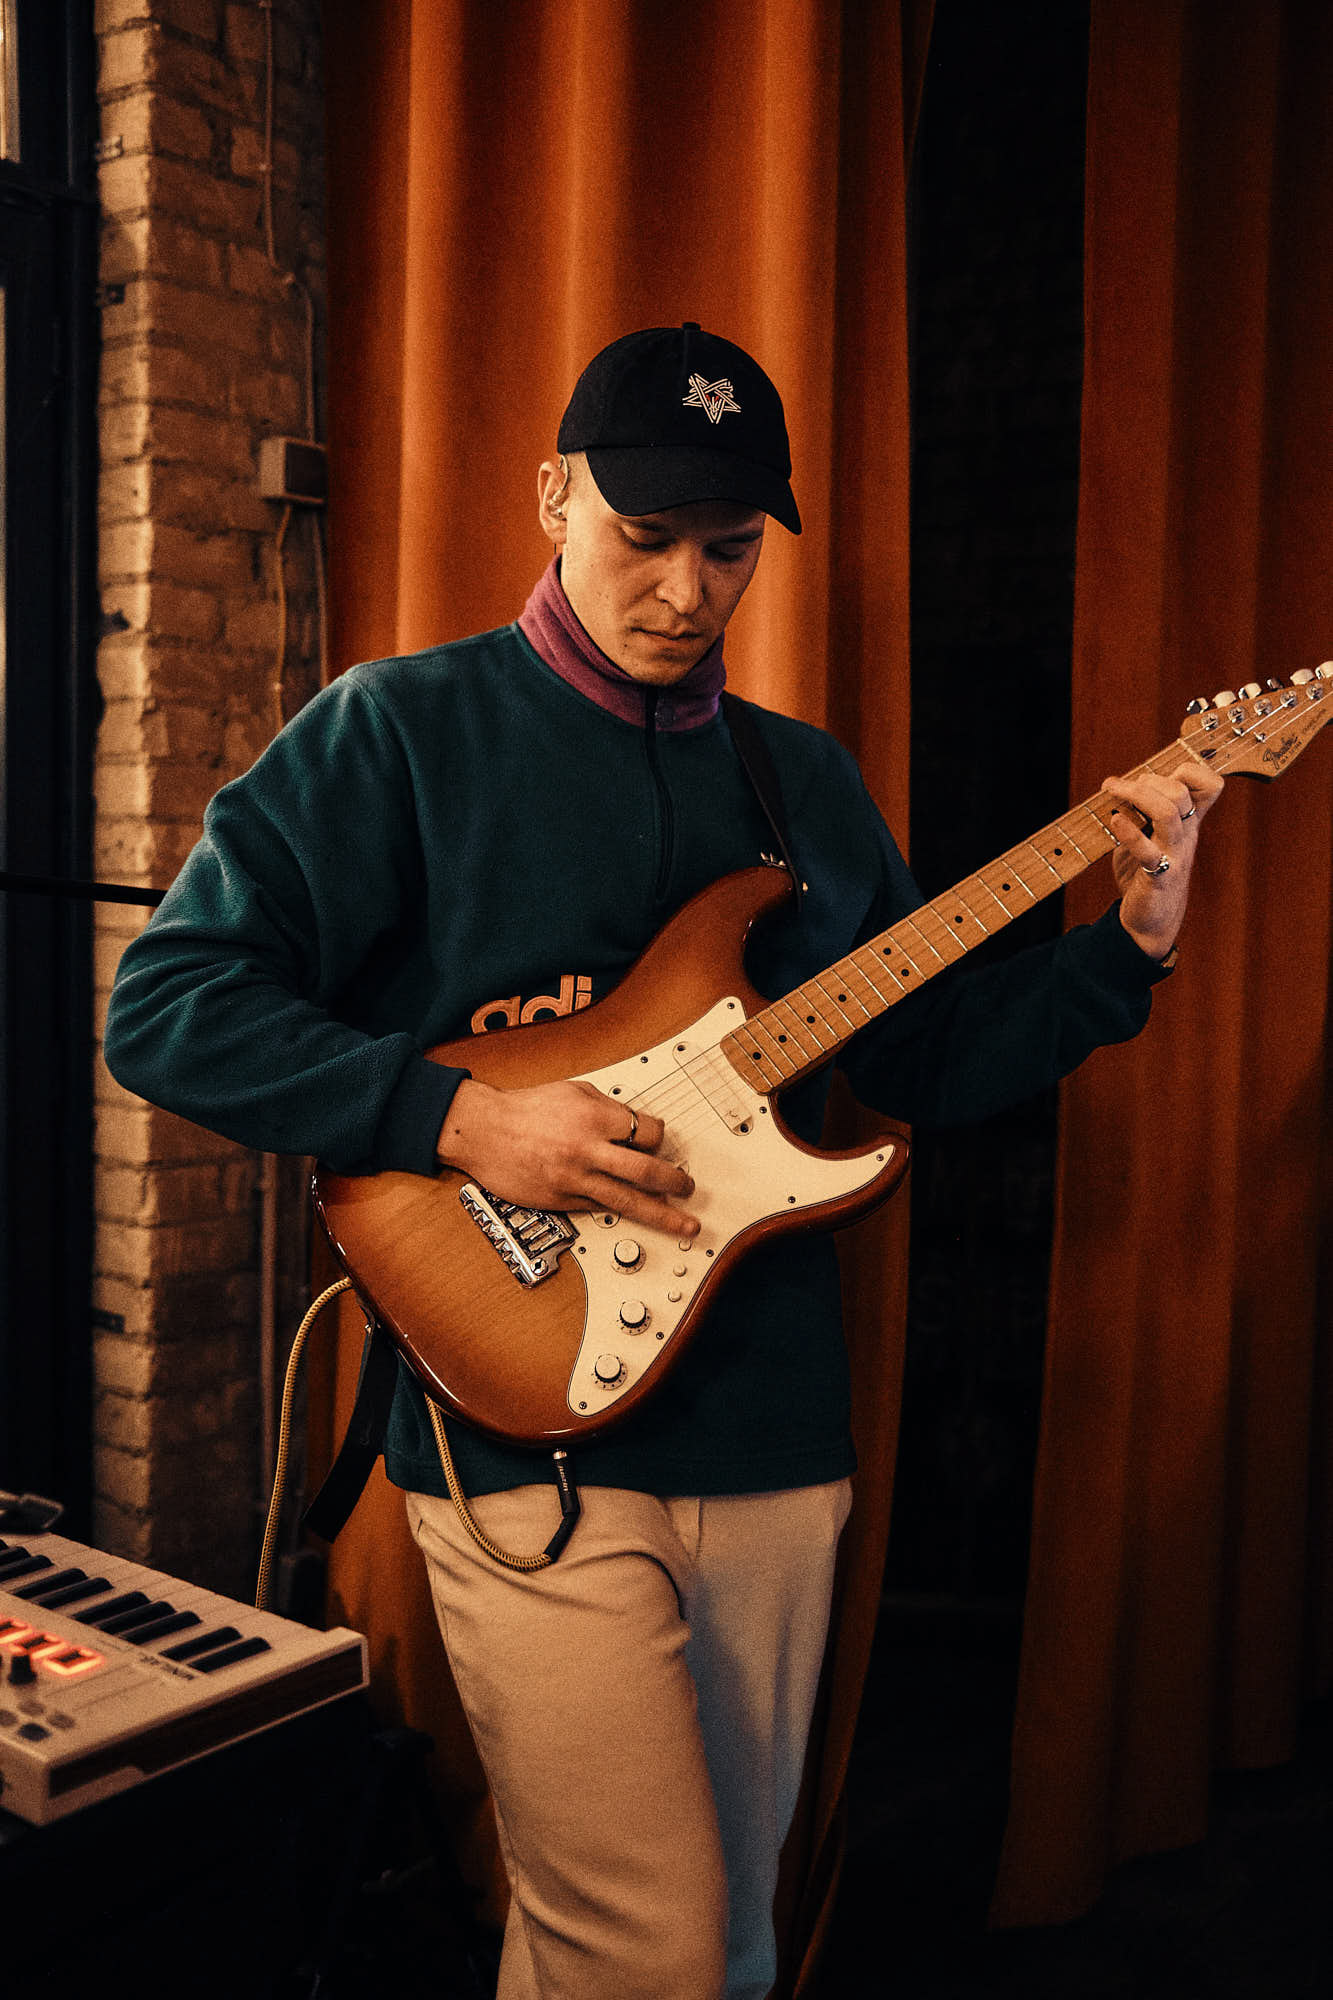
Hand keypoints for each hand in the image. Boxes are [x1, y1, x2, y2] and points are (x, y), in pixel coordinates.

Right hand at [436, 1078, 699, 1237]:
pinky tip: (631, 1215)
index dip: (661, 1139)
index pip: (650, 1133)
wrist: (483, 1130)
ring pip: (629, 1202)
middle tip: (689, 1188)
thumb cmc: (525, 1108)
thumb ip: (607, 1108)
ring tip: (684, 1224)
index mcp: (595, 1117)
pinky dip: (616, 1209)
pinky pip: (598, 1208)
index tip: (661, 1144)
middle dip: (676, 1182)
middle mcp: (589, 1150)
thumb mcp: (573, 1091)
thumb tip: (635, 1124)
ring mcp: (575, 1179)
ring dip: (663, 1215)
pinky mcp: (561, 1201)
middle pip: (648, 1172)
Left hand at [1102, 762, 1224, 958]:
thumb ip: (1142, 811)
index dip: (1191, 769)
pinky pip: (1148, 851)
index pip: (1211, 786)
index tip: (1156, 773)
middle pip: (1182, 793)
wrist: (1151, 921)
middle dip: (1149, 779)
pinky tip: (1114, 821)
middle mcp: (1186, 836)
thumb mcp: (1149, 835)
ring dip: (1137, 795)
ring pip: (1169, 813)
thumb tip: (1122, 782)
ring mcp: (1174, 856)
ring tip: (1113, 791)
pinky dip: (1129, 832)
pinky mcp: (1157, 877)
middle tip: (1119, 786)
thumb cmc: (1146, 873)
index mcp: (1188, 823)